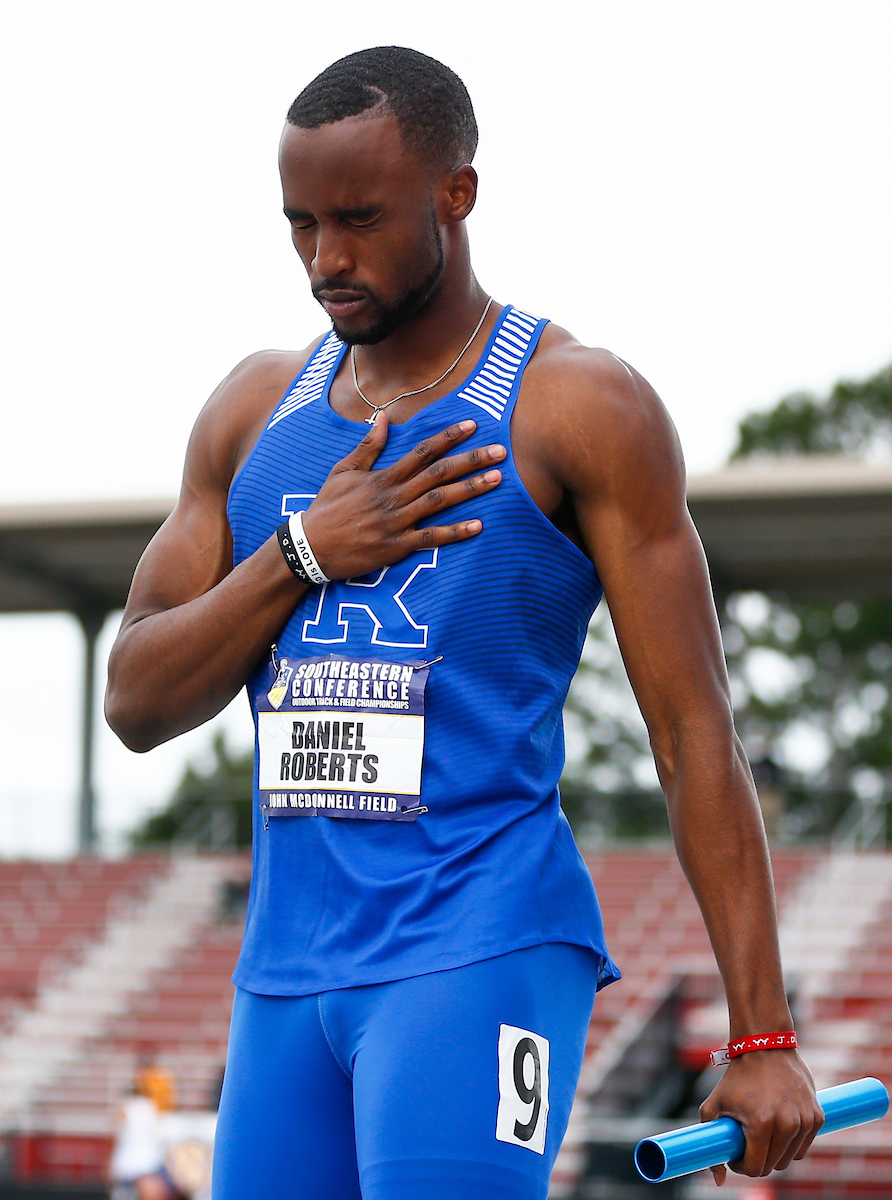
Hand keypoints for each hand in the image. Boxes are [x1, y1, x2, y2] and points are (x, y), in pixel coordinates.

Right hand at [302, 415, 505, 579]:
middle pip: (439, 473)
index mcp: (383, 477)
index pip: (421, 451)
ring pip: (440, 501)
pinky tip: (478, 526)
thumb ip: (367, 446)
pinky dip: (455, 532)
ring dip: (470, 489)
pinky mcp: (397, 547)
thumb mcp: (342, 471)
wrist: (310, 547)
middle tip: (500, 451)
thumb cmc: (327, 508)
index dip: (448, 436)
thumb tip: (381, 417)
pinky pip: (431, 538)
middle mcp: (393, 496)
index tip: (472, 425)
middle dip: (471, 460)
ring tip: (497, 479)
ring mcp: (397, 522)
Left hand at [700, 1050, 823, 1184]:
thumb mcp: (714, 1105)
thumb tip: (719, 1182)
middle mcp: (787, 1124)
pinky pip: (804, 1145)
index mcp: (761, 1123)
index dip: (742, 1166)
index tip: (736, 1154)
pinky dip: (792, 1141)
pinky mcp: (818, 1116)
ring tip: (762, 1129)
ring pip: (790, 1158)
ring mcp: (805, 1120)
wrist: (765, 1046)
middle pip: (774, 1166)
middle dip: (758, 1159)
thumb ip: (709, 1140)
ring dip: (776, 1151)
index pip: (756, 1169)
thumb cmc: (737, 1077)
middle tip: (748, 1141)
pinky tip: (778, 1123)